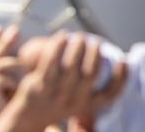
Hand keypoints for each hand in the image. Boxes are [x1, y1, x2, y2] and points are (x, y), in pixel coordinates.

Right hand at [0, 25, 21, 119]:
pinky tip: (17, 92)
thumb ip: (8, 75)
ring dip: (16, 68)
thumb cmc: (14, 118)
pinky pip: (2, 78)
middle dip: (2, 42)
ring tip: (27, 73)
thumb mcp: (10, 92)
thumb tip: (18, 55)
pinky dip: (13, 83)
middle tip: (15, 31)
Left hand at [0, 32, 123, 131]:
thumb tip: (98, 59)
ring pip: (71, 66)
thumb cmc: (56, 102)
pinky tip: (61, 35)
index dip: (120, 78)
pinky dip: (58, 46)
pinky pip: (50, 61)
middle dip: (94, 54)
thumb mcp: (76, 100)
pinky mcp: (39, 85)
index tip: (122, 61)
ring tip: (79, 36)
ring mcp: (56, 94)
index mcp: (86, 105)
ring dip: (77, 47)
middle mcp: (73, 101)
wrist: (29, 116)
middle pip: (90, 74)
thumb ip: (87, 86)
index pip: (110, 94)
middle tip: (93, 40)